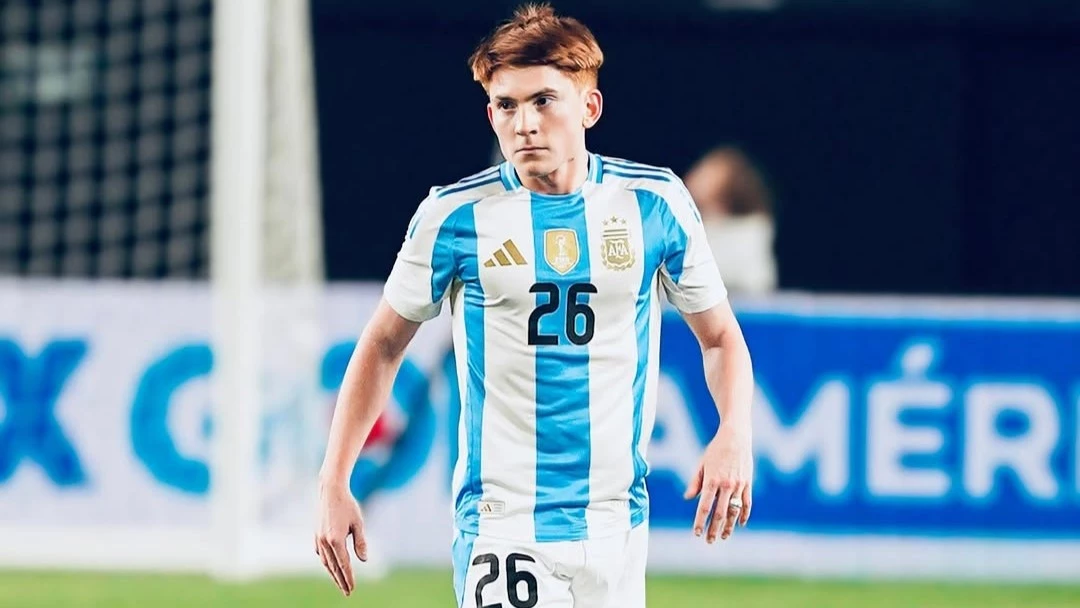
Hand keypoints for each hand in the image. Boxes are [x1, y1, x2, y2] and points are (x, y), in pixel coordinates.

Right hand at [315, 481, 366, 595]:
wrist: (330, 491)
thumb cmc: (348, 505)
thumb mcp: (358, 523)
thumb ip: (360, 542)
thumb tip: (363, 560)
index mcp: (336, 540)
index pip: (344, 565)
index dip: (348, 578)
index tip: (352, 589)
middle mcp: (325, 541)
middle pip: (333, 567)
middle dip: (340, 581)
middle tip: (347, 592)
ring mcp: (318, 538)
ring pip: (325, 562)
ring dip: (333, 573)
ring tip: (340, 582)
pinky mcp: (316, 534)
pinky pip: (321, 553)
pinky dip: (327, 562)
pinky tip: (331, 565)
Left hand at [683, 424, 752, 542]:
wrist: (736, 437)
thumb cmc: (715, 450)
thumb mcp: (701, 464)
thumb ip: (695, 482)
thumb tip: (688, 498)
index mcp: (711, 481)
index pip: (704, 507)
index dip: (700, 522)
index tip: (697, 533)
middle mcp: (726, 485)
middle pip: (720, 513)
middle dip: (714, 529)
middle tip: (709, 541)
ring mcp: (739, 485)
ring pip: (734, 511)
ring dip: (729, 526)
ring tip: (724, 537)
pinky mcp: (748, 484)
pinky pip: (747, 503)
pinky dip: (744, 515)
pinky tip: (741, 524)